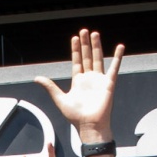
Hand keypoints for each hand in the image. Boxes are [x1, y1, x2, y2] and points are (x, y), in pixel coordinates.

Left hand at [35, 29, 122, 144]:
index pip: (76, 61)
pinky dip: (117, 57)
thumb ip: (50, 87)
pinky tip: (120, 47)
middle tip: (84, 31)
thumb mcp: (60, 99)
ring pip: (98, 59)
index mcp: (78, 81)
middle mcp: (89, 78)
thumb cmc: (75, 116)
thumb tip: (37, 78)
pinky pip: (114, 68)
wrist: (89, 125)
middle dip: (85, 44)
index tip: (75, 38)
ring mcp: (99, 80)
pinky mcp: (109, 83)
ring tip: (95, 34)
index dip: (75, 50)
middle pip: (87, 57)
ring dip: (97, 46)